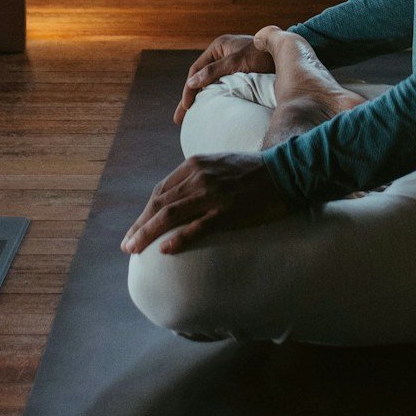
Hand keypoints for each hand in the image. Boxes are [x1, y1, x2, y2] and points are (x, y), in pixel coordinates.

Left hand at [121, 152, 289, 255]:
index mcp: (195, 164)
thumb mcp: (220, 164)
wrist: (287, 171)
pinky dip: (178, 239)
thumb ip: (200, 176)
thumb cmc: (255, 171)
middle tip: (128, 246)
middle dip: (140, 225)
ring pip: (170, 215)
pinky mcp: (228, 211)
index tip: (136, 229)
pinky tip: (165, 250)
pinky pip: (197, 227)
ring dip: (148, 234)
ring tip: (136, 250)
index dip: (145, 212)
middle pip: (159, 203)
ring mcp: (212, 194)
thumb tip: (183, 197)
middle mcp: (199, 177)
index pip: (161, 190)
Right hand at [173, 31, 275, 124]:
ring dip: (201, 100)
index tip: (186, 107)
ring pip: (211, 85)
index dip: (189, 89)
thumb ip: (215, 71)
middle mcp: (223, 53)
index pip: (196, 70)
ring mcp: (232, 64)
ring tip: (192, 120)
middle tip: (179, 120)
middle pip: (201, 79)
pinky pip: (223, 87)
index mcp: (219, 46)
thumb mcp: (238, 62)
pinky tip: (212, 112)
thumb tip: (192, 83)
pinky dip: (215, 99)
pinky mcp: (241, 74)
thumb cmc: (264, 55)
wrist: (290, 54)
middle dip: (190, 99)